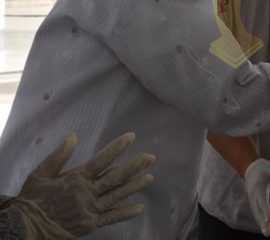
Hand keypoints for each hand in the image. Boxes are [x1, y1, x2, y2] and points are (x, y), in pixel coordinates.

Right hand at [13, 132, 154, 237]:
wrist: (25, 228)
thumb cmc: (33, 199)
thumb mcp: (41, 174)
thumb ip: (59, 155)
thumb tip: (73, 135)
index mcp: (76, 178)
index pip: (101, 160)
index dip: (116, 148)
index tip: (130, 137)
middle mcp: (87, 193)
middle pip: (115, 177)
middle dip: (134, 167)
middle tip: (151, 158)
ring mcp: (90, 210)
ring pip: (117, 195)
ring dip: (134, 186)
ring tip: (150, 177)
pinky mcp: (91, 224)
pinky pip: (111, 218)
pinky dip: (125, 213)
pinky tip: (139, 208)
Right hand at [244, 159, 269, 237]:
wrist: (251, 169)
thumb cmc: (265, 168)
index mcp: (258, 188)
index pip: (262, 201)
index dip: (265, 211)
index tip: (269, 220)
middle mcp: (254, 197)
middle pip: (258, 212)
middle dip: (263, 223)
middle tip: (269, 233)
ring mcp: (253, 202)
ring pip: (258, 216)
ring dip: (263, 226)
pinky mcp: (255, 205)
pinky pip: (259, 215)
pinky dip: (263, 224)